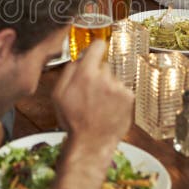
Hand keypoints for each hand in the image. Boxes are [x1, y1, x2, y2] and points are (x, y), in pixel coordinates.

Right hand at [52, 40, 133, 159]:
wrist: (91, 143)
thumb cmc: (73, 120)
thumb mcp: (58, 95)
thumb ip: (68, 71)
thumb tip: (80, 58)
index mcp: (85, 74)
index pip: (98, 46)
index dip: (96, 47)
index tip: (96, 50)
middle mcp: (104, 77)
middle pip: (104, 66)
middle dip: (98, 75)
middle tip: (91, 93)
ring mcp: (119, 87)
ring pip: (113, 79)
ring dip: (108, 88)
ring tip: (99, 105)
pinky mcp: (129, 97)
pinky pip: (122, 90)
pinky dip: (117, 97)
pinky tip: (109, 109)